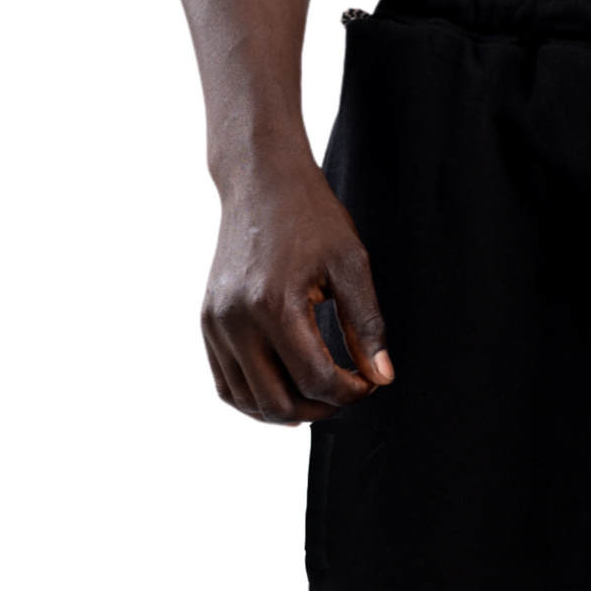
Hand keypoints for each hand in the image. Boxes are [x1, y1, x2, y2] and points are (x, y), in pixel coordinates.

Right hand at [201, 163, 393, 424]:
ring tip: (320, 392)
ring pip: (249, 402)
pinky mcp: (207, 322)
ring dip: (289, 410)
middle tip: (347, 392)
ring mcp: (216, 324)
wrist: (261, 181)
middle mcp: (236, 320)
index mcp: (274, 305)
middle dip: (322, 409)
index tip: (370, 381)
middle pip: (279, 403)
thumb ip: (367, 326)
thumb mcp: (351, 265)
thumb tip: (382, 377)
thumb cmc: (310, 216)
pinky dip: (257, 398)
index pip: (315, 380)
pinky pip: (227, 385)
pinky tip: (287, 388)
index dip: (351, 393)